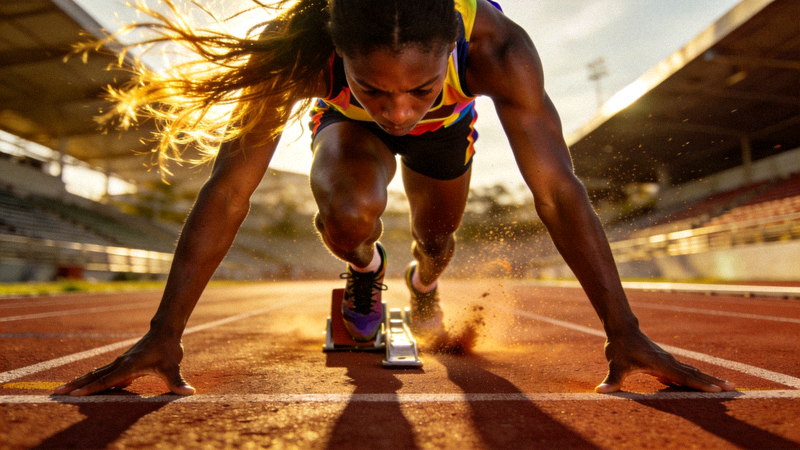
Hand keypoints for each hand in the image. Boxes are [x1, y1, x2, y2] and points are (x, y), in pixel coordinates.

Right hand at [53, 331, 194, 395]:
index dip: (92, 389)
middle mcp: (120, 364)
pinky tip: (85, 386)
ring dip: (79, 382)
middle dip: (76, 385)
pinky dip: (91, 380)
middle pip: (94, 376)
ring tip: (62, 390)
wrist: (165, 330)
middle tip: (56, 393)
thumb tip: (189, 392)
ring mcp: (120, 363)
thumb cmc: (168, 348)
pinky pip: (103, 373)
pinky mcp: (123, 363)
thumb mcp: (173, 366)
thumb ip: (177, 381)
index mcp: (128, 366)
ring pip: (96, 373)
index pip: (107, 380)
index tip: (75, 395)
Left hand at [595, 329, 734, 392]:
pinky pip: (684, 371)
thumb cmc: (620, 346)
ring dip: (708, 379)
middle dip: (713, 382)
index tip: (718, 390)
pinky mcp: (665, 361)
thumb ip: (612, 380)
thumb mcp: (615, 365)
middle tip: (733, 389)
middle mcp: (668, 362)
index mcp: (661, 364)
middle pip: (695, 374)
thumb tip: (600, 391)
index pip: (684, 377)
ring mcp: (668, 361)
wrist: (622, 328)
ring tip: (725, 387)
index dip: (701, 385)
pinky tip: (701, 384)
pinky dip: (696, 378)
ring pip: (691, 371)